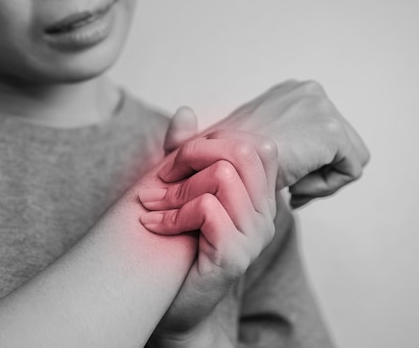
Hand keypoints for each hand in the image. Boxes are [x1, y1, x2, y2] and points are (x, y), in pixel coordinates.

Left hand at [140, 131, 277, 344]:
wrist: (177, 306)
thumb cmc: (179, 246)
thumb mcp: (181, 193)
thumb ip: (184, 154)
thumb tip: (185, 112)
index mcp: (259, 197)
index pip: (254, 144)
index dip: (210, 141)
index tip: (176, 162)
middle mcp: (265, 214)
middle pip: (242, 151)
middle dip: (193, 154)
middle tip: (162, 177)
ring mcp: (254, 236)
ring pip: (222, 177)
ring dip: (176, 189)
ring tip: (152, 206)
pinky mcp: (234, 256)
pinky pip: (207, 209)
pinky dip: (173, 213)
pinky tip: (155, 226)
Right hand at [164, 81, 369, 206]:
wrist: (219, 172)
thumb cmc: (221, 165)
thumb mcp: (234, 146)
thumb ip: (252, 140)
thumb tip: (207, 122)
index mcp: (287, 93)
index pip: (319, 134)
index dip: (303, 164)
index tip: (278, 179)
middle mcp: (307, 91)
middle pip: (339, 144)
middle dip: (314, 171)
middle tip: (286, 187)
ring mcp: (321, 107)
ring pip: (346, 157)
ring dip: (317, 180)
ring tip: (288, 187)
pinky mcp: (330, 131)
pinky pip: (350, 169)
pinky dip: (323, 188)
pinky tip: (294, 188)